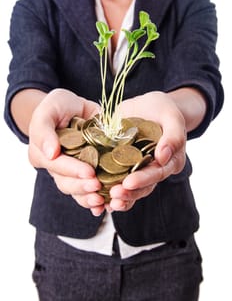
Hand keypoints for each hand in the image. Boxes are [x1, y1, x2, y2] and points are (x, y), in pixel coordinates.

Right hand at [28, 88, 105, 215]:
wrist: (74, 108)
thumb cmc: (59, 106)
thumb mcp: (49, 108)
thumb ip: (45, 129)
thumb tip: (51, 153)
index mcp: (41, 153)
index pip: (56, 164)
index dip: (72, 170)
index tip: (89, 172)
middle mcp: (54, 167)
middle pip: (66, 182)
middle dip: (82, 186)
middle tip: (98, 186)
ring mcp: (68, 172)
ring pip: (75, 191)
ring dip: (88, 198)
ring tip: (102, 200)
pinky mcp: (83, 174)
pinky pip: (86, 192)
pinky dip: (94, 200)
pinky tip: (104, 206)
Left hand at [107, 91, 186, 211]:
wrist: (146, 105)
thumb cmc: (163, 109)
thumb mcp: (172, 117)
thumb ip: (173, 136)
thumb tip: (162, 157)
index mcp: (169, 161)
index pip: (157, 174)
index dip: (143, 180)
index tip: (129, 182)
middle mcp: (152, 169)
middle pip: (142, 187)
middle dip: (128, 193)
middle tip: (114, 194)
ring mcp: (136, 168)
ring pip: (129, 189)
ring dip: (118, 196)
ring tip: (106, 200)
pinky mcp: (121, 164)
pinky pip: (114, 179)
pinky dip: (106, 190)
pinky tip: (97, 197)